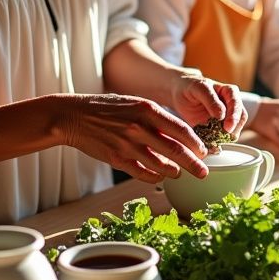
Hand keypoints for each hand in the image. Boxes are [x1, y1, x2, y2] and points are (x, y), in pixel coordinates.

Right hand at [62, 93, 211, 183]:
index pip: (180, 129)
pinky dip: (154, 176)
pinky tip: (159, 176)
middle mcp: (140, 127)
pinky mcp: (117, 159)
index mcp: (147, 109)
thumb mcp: (134, 103)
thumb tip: (177, 133)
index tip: (204, 151)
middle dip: (193, 163)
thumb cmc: (105, 108)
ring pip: (160, 164)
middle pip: (175, 150)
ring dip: (174, 171)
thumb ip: (154, 117)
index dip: (195, 143)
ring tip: (180, 173)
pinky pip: (142, 172)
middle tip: (203, 172)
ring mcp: (128, 144)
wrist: (73, 116)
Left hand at [162, 71, 246, 140]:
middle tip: (225, 137)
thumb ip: (211, 100)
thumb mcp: (199, 88)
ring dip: (226, 137)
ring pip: (233, 130)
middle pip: (240, 118)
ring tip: (216, 142)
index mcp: (229, 92)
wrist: (180, 93)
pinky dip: (217, 143)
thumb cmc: (191, 86)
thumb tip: (222, 115)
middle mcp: (230, 106)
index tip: (228, 127)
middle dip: (234, 129)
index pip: (237, 104)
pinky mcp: (216, 129)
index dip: (234, 116)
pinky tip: (211, 146)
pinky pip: (220, 137)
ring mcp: (224, 118)